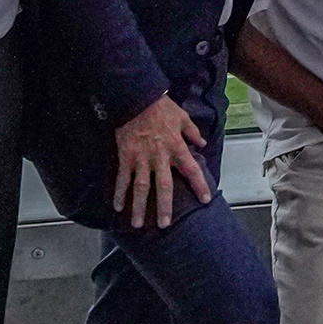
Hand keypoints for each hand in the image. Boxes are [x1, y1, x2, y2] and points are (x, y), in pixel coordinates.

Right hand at [111, 94, 216, 228]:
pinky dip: (119, 192)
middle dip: (164, 206)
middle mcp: (159, 156)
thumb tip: (202, 143)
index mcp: (176, 147)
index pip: (191, 169)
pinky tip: (117, 206)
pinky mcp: (126, 156)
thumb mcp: (182, 117)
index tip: (205, 199)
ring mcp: (141, 158)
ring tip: (137, 224)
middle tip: (164, 225)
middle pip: (164, 186)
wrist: (136, 98)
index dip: (199, 185)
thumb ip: (192, 132)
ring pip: (141, 187)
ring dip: (139, 206)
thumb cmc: (161, 107)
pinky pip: (122, 178)